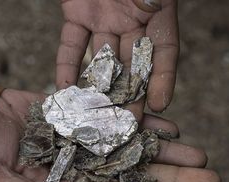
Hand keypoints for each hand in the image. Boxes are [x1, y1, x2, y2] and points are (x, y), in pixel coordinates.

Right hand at [0, 89, 219, 181]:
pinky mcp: (80, 113)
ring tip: (198, 151)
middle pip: (135, 175)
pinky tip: (167, 123)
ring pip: (132, 146)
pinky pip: (116, 117)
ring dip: (164, 149)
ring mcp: (84, 140)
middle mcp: (83, 167)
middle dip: (171, 177)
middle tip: (209, 176)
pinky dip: (141, 120)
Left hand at [56, 0, 178, 116]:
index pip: (163, 50)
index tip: (159, 106)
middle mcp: (130, 19)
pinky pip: (71, 43)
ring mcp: (103, 18)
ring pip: (102, 59)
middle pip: (131, 63)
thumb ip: (154, 4)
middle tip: (124, 122)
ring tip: (93, 114)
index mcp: (156, 9)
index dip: (163, 78)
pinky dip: (67, 66)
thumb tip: (153, 39)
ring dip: (97, 87)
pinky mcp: (76, 14)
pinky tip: (65, 90)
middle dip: (128, 94)